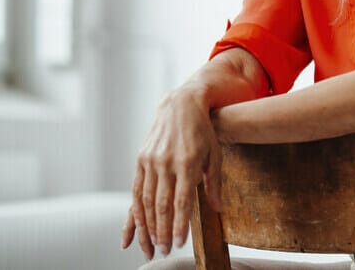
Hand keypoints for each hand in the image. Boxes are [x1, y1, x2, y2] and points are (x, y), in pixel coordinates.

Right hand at [120, 87, 223, 259]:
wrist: (181, 104)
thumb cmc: (203, 130)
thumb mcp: (215, 154)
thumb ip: (214, 183)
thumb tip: (219, 209)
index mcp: (187, 162)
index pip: (181, 201)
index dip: (180, 224)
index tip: (180, 242)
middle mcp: (166, 162)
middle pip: (161, 205)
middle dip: (162, 231)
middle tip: (165, 250)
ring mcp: (150, 160)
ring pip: (144, 201)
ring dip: (147, 226)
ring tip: (151, 245)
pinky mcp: (140, 159)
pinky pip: (135, 189)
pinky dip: (135, 210)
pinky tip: (138, 226)